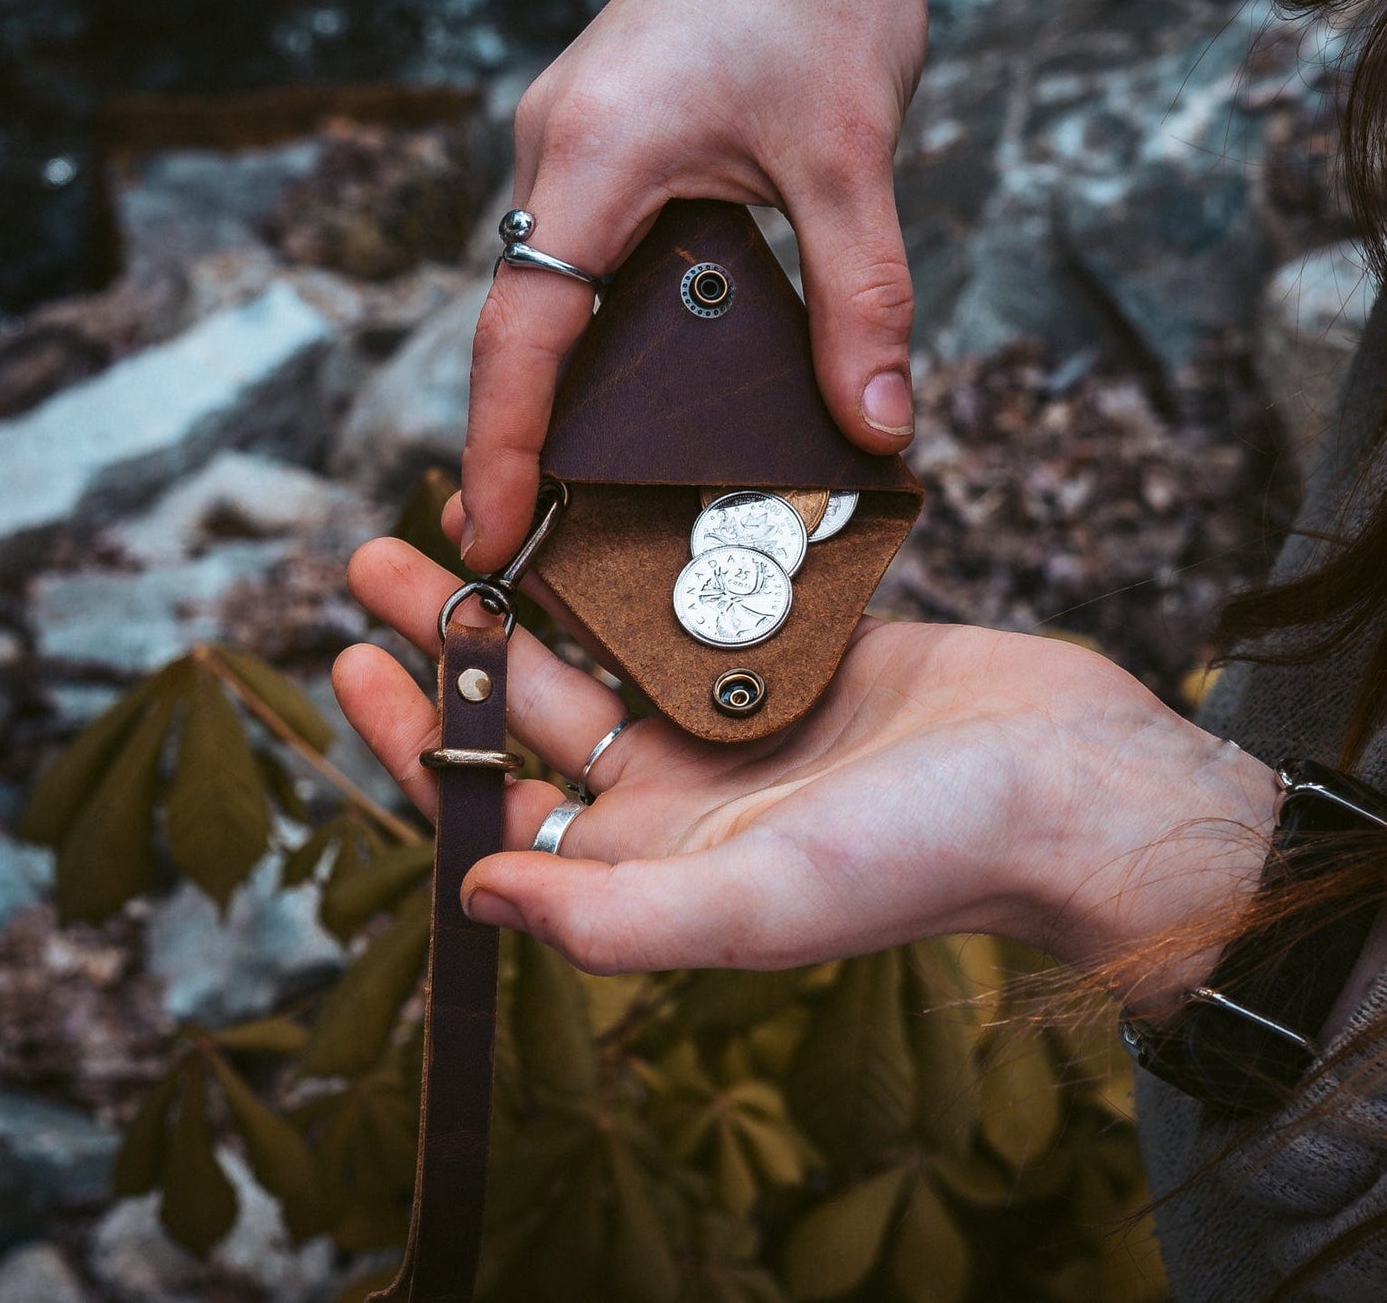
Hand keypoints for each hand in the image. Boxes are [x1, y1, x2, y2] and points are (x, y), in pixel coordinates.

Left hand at [334, 538, 1279, 1008]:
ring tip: (464, 517)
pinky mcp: (793, 656)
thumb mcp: (758, 900)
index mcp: (661, 863)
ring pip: (602, 645)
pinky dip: (636, 564)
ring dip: (532, 589)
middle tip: (378, 560)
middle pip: (535, 709)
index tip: (357, 661)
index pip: (504, 805)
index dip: (423, 740)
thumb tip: (471, 895)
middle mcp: (686, 795)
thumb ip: (613, 914)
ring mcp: (738, 721)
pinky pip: (689, 604)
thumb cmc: (927, 857)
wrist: (1070, 781)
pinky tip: (591, 511)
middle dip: (453, 638)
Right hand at [460, 0, 944, 568]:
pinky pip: (573, 246)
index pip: (523, 333)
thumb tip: (876, 428)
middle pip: (517, 319)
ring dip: (553, 378)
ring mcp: (568, 133)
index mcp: (595, 151)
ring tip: (569, 476)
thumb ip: (859, 302)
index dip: (503, 446)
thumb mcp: (851, 159)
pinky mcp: (600, 131)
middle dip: (514, 431)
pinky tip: (629, 369)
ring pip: (541, 284)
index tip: (488, 533)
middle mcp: (556, 143)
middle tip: (523, 534)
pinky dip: (588, 320)